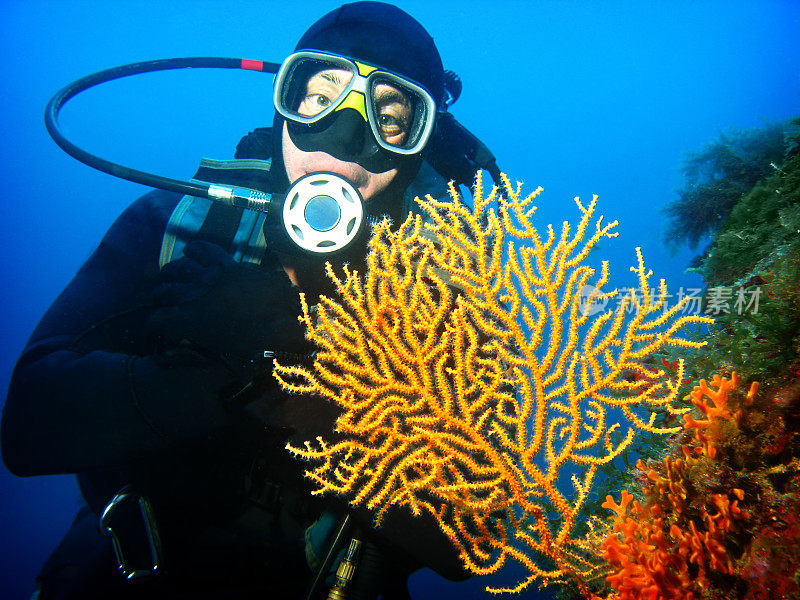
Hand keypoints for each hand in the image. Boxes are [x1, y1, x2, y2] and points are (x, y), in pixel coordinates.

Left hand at [147, 241, 310, 379]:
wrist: (271, 331)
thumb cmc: (281, 310)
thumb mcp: (275, 283)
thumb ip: (265, 279)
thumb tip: (280, 281)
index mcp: (228, 266)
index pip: (202, 249)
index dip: (193, 250)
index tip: (191, 253)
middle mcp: (206, 277)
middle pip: (178, 268)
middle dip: (171, 272)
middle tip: (168, 277)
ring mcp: (194, 297)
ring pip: (164, 290)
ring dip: (159, 294)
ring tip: (156, 297)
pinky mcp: (185, 320)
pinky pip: (157, 318)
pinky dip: (154, 321)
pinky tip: (155, 325)